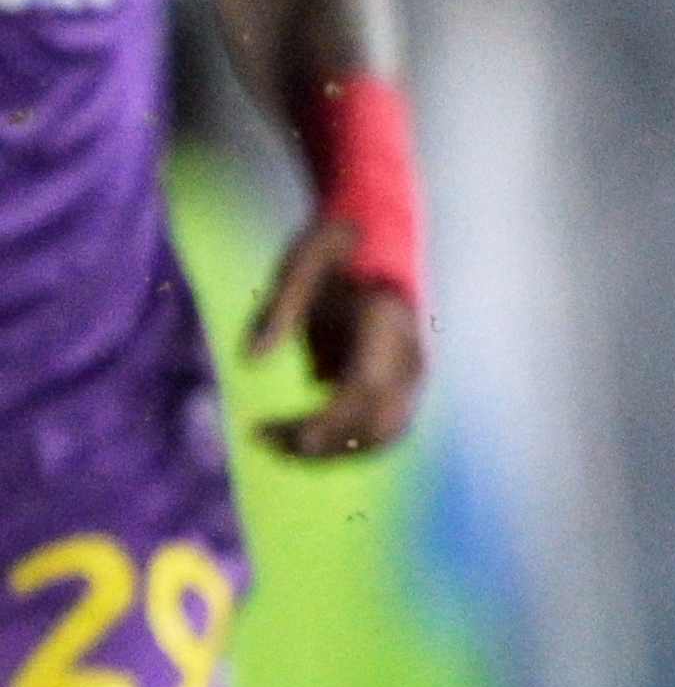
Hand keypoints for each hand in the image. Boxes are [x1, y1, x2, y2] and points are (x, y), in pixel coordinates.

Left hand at [244, 214, 422, 461]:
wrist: (375, 238)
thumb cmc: (332, 248)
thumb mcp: (296, 267)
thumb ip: (275, 313)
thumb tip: (250, 363)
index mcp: (387, 323)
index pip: (364, 389)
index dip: (326, 421)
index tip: (278, 434)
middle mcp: (410, 355)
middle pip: (377, 423)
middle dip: (322, 443)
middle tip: (264, 438)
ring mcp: (412, 373)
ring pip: (383, 434)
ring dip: (332, 448)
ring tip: (276, 442)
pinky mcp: (403, 384)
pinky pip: (380, 428)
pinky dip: (343, 441)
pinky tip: (298, 435)